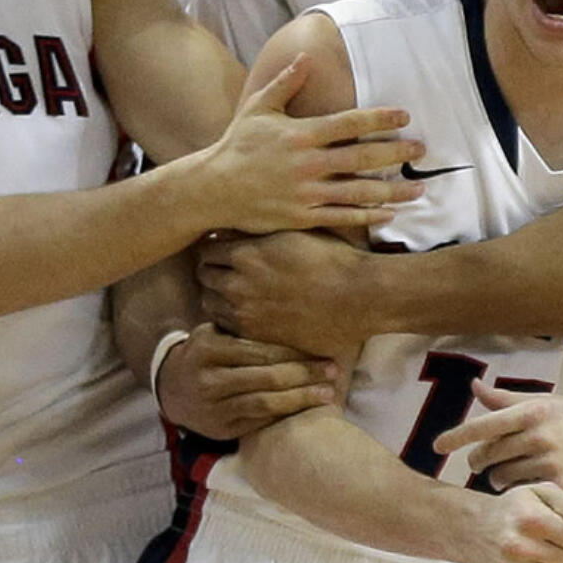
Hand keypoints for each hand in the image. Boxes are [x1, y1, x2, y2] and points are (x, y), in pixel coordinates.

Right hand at [156, 323, 339, 440]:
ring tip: (328, 394)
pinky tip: (307, 409)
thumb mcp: (212, 332)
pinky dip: (286, 415)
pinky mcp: (222, 429)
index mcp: (209, 349)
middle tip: (333, 370)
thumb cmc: (203, 353)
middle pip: (267, 377)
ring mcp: (215, 408)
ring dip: (302, 398)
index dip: (293, 352)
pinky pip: (260, 421)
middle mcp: (210, 379)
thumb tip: (293, 316)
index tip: (321, 350)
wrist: (171, 389)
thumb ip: (242, 328)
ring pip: (267, 403)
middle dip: (305, 374)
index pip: (260, 351)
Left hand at [197, 230, 369, 350]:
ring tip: (238, 291)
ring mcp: (246, 313)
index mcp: (246, 254)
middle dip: (213, 270)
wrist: (360, 296)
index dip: (215, 247)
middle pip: (203, 275)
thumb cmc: (331, 258)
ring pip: (210, 302)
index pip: (206, 248)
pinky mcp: (258, 335)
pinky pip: (226, 326)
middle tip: (229, 269)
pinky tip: (249, 311)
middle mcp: (238, 284)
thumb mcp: (293, 232)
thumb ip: (259, 231)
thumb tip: (232, 228)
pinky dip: (231, 318)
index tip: (226, 248)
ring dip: (219, 295)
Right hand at [203, 56, 423, 231]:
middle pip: (362, 157)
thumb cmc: (237, 145)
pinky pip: (342, 217)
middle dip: (396, 153)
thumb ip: (285, 83)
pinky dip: (367, 217)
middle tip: (421, 150)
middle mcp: (308, 164)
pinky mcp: (302, 216)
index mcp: (301, 134)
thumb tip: (306, 57)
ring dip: (392, 190)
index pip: (349, 124)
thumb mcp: (258, 107)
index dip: (380, 119)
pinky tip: (389, 214)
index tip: (404, 116)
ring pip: (359, 192)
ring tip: (419, 188)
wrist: (213, 188)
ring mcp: (307, 192)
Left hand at [435, 380, 562, 503]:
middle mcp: (540, 435)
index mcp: (534, 410)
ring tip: (502, 475)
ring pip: (502, 477)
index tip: (436, 447)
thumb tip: (474, 387)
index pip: (483, 425)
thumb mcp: (551, 403)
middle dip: (478, 461)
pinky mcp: (562, 487)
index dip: (455, 437)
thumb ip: (509, 399)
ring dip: (496, 478)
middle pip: (488, 454)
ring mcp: (551, 462)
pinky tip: (524, 488)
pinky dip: (518, 492)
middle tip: (477, 465)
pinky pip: (524, 493)